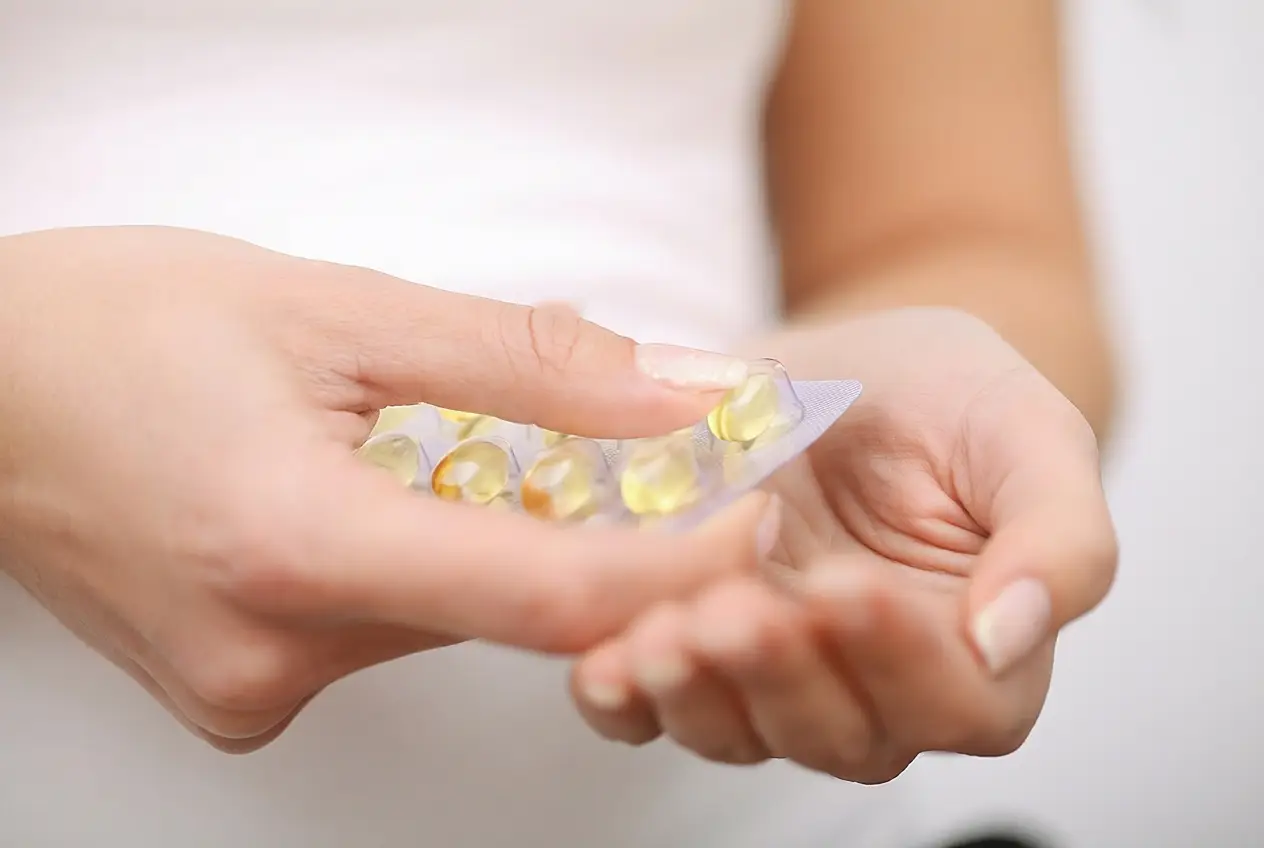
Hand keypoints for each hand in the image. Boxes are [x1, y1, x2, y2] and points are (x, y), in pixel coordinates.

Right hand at [0, 226, 774, 752]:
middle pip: (506, 613)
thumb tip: (670, 389)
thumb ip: (523, 362)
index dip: (676, 566)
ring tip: (475, 447)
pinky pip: (387, 633)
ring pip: (450, 623)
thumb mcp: (335, 310)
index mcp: (295, 545)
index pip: (547, 597)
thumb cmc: (115, 330)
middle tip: (638, 454)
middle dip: (594, 541)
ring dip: (499, 543)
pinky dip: (428, 567)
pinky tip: (395, 492)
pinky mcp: (240, 692)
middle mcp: (273, 652)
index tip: (751, 518)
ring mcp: (251, 689)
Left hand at [570, 307, 1117, 781]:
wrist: (850, 365)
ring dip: (698, 693)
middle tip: (734, 610)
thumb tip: (1010, 634)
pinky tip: (599, 666)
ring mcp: (775, 672)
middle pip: (839, 733)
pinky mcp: (695, 646)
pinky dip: (624, 698)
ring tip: (660, 632)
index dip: (902, 659)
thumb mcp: (1027, 434)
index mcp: (977, 650)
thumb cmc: (951, 398)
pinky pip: (655, 707)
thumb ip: (1058, 537)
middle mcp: (873, 683)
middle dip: (781, 677)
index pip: (958, 701)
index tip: (845, 585)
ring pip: (741, 731)